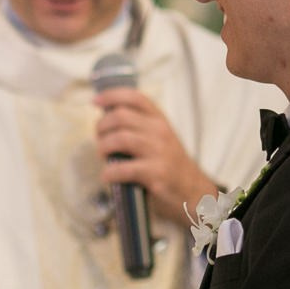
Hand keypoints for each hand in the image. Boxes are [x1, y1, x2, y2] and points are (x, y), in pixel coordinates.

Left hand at [93, 88, 217, 228]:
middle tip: (99, 139)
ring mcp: (159, 152)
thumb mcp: (160, 138)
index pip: (135, 97)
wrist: (193, 191)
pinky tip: (107, 176)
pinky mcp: (157, 173)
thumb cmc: (169, 164)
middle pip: (120, 116)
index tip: (95, 102)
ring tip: (103, 156)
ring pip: (120, 139)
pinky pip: (123, 168)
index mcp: (159, 119)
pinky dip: (108, 172)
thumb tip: (105, 120)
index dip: (112, 96)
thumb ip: (139, 127)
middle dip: (102, 127)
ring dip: (103, 147)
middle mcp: (160, 131)